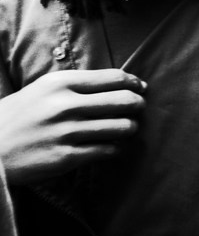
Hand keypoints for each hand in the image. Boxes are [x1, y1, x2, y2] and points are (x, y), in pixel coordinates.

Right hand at [0, 69, 145, 184]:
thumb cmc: (21, 115)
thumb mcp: (44, 89)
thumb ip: (80, 84)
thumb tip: (124, 82)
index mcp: (61, 83)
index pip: (115, 78)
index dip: (134, 83)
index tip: (140, 88)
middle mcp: (65, 105)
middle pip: (124, 101)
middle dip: (138, 105)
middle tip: (138, 109)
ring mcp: (66, 132)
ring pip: (122, 127)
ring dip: (130, 128)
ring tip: (126, 129)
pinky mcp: (65, 157)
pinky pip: (108, 150)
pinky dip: (116, 148)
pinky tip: (111, 146)